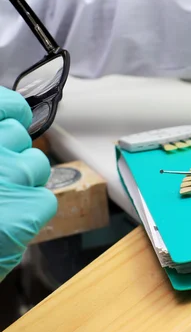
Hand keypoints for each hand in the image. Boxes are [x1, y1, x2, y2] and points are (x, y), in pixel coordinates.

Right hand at [0, 86, 55, 281]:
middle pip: (20, 137)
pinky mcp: (28, 206)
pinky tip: (6, 225)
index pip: (6, 106)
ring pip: (36, 166)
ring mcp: (10, 175)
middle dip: (11, 156)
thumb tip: (3, 130)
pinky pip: (45, 198)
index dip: (11, 113)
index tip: (11, 120)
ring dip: (23, 182)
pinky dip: (30, 212)